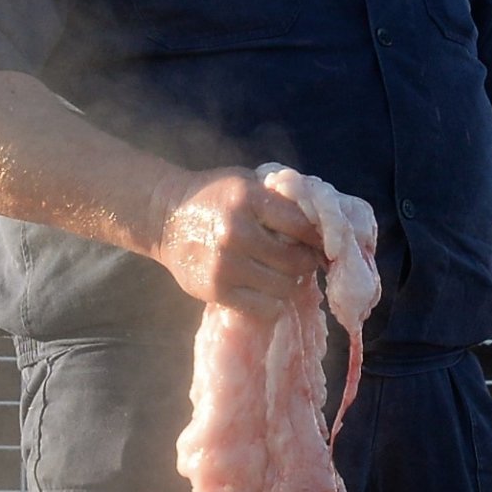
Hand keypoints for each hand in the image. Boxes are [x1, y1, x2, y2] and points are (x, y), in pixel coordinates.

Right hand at [150, 168, 325, 315]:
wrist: (164, 216)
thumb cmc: (215, 197)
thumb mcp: (248, 183)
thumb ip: (283, 198)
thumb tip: (327, 223)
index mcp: (248, 199)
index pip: (303, 225)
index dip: (319, 237)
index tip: (322, 243)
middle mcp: (236, 232)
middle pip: (296, 261)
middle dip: (305, 262)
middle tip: (300, 259)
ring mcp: (224, 265)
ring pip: (284, 288)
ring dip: (288, 283)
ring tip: (279, 272)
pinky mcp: (214, 291)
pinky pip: (264, 308)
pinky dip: (271, 302)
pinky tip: (263, 287)